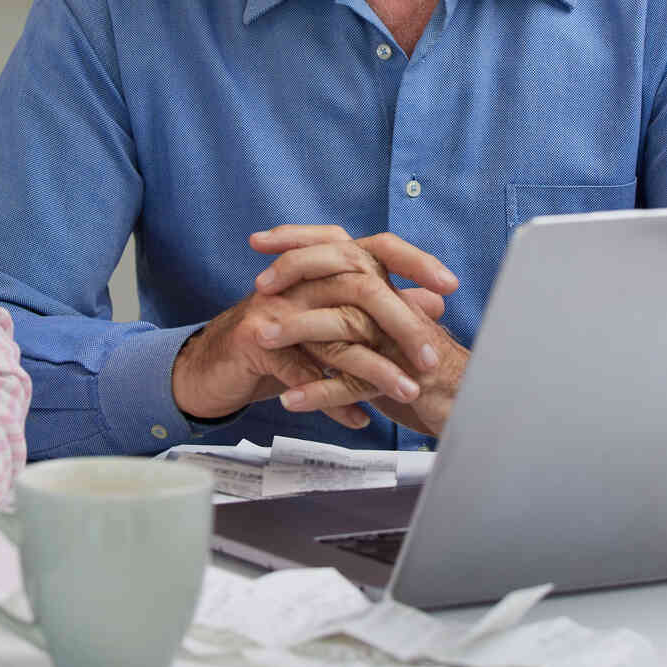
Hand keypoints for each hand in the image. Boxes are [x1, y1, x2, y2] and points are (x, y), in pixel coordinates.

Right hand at [170, 225, 456, 430]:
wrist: (215, 365)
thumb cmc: (282, 341)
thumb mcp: (335, 322)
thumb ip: (382, 309)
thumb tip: (434, 301)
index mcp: (325, 265)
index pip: (377, 247)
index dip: (415, 261)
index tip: (451, 285)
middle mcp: (302, 278)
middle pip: (362, 287)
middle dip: (402, 326)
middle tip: (432, 360)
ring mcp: (276, 306)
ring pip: (334, 332)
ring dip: (373, 369)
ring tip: (406, 392)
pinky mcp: (255, 340)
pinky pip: (300, 371)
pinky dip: (330, 399)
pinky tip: (356, 419)